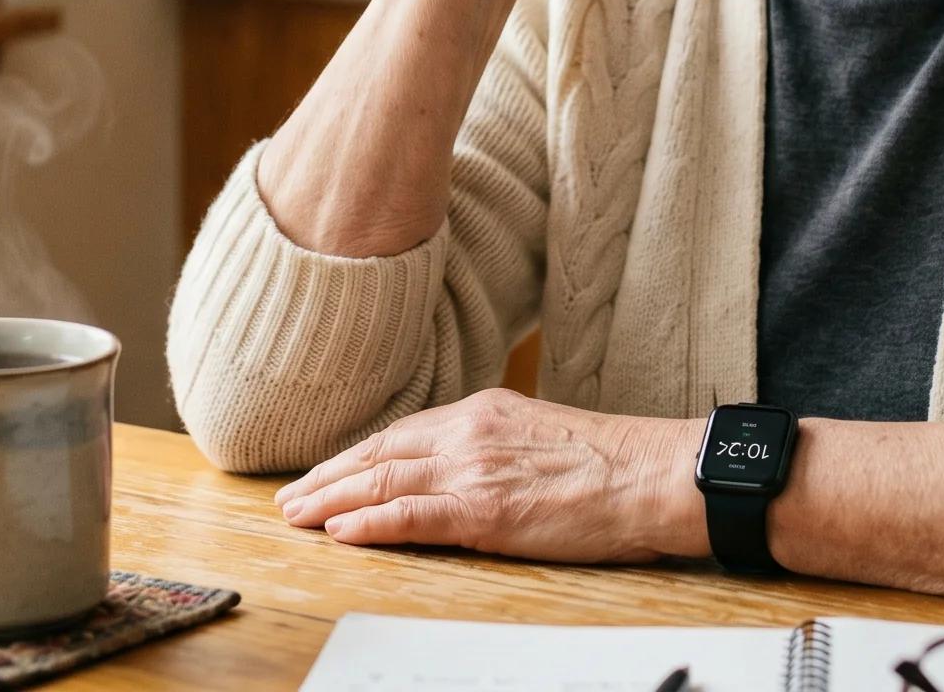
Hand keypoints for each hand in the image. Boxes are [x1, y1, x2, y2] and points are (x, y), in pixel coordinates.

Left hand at [274, 388, 705, 563]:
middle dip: (328, 477)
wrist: (655, 473)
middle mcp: (470, 432)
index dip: (356, 456)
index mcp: (484, 412)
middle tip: (288, 498)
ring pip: (383, 482)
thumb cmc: (614, 462)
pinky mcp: (487, 510)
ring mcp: (475, 469)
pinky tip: (340, 531)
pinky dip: (371, 523)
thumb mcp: (541, 435)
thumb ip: (497, 446)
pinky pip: (413, 516)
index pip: (401, 434)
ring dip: (332, 500)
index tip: (325, 473)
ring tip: (296, 516)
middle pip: (380, 454)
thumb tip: (470, 468)